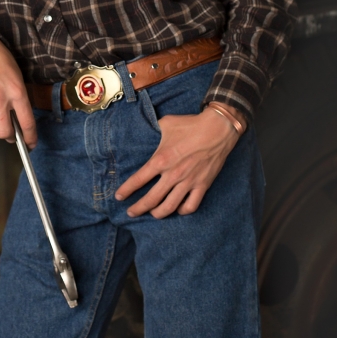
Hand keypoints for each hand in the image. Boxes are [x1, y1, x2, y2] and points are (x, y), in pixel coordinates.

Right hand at [0, 36, 37, 147]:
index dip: (30, 138)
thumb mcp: (18, 77)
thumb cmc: (2, 60)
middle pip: (4, 133)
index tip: (32, 144)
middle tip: (13, 133)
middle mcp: (0, 100)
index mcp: (17, 92)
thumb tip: (20, 119)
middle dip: (10, 136)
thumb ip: (19, 99)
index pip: (27, 123)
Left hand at [115, 104, 244, 218]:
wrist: (217, 129)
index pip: (138, 180)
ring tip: (152, 214)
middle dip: (138, 208)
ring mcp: (188, 182)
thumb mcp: (166, 123)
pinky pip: (191, 206)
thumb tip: (147, 131)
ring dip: (158, 213)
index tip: (119, 196)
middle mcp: (173, 174)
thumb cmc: (190, 125)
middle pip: (151, 199)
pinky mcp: (202, 185)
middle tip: (131, 213)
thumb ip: (154, 131)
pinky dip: (182, 211)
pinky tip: (177, 209)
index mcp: (161, 160)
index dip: (126, 190)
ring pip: (170, 207)